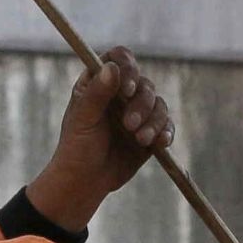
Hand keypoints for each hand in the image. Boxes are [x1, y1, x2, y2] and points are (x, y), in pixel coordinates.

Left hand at [26, 48, 174, 233]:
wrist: (84, 182)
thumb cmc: (76, 148)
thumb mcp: (83, 119)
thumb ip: (96, 93)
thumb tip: (112, 67)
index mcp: (99, 83)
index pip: (119, 59)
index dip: (128, 68)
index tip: (126, 89)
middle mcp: (120, 94)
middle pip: (144, 84)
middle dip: (141, 104)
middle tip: (128, 125)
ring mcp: (137, 113)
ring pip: (158, 105)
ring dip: (153, 121)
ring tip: (140, 139)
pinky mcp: (149, 133)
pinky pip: (166, 126)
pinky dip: (165, 133)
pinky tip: (160, 143)